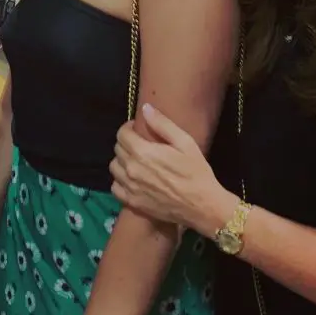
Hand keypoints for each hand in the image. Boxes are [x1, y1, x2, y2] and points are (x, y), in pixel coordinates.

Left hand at [111, 104, 227, 229]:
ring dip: (121, 161)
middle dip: (126, 142)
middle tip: (139, 143)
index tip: (137, 129)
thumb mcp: (184, 142)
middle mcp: (131, 169)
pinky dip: (120, 181)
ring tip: (135, 161)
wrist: (202, 206)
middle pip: (117, 149)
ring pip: (113, 168)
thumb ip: (162, 124)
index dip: (128, 128)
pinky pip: (115, 188)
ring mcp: (130, 187)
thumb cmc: (195, 171)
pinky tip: (132, 179)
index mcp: (142, 152)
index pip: (122, 134)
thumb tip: (145, 108)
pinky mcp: (132, 202)